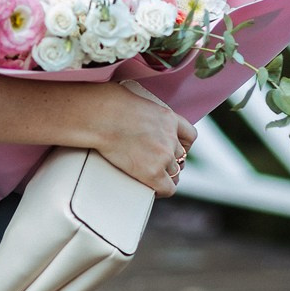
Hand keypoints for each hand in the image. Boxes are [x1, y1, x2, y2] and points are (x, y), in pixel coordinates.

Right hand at [90, 83, 196, 197]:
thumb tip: (129, 113)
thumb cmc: (106, 105)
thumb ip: (141, 112)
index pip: (189, 135)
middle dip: (171, 161)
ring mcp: (164, 155)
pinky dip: (162, 190)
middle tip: (157, 166)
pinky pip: (167, 188)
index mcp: (168, 118)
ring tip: (152, 179)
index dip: (182, 146)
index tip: (173, 151)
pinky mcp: (153, 171)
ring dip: (165, 175)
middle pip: (180, 156)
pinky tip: (153, 189)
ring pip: (174, 172)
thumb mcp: (133, 100)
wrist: (101, 117)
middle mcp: (170, 137)